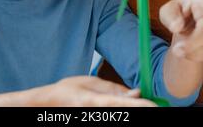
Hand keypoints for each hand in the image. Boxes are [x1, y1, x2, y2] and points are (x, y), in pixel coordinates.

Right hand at [0, 76, 155, 106]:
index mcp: (95, 101)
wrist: (47, 104)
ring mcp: (94, 118)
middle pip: (123, 112)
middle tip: (153, 104)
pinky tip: (120, 103)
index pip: (123, 105)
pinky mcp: (94, 119)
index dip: (141, 106)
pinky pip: (112, 114)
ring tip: (135, 101)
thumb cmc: (67, 90)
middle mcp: (97, 113)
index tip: (156, 106)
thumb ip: (112, 88)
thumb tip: (135, 92)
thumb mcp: (89, 82)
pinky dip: (119, 110)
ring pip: (118, 113)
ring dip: (129, 108)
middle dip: (138, 108)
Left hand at [160, 0, 202, 61]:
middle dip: (191, 43)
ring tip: (179, 49)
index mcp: (200, 2)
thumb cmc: (176, 14)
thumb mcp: (167, 12)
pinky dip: (196, 55)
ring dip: (192, 51)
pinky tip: (189, 50)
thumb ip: (170, 17)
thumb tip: (177, 26)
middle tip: (176, 50)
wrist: (184, 25)